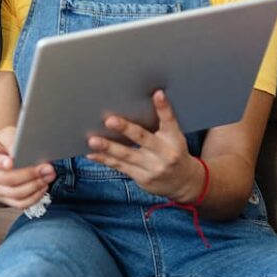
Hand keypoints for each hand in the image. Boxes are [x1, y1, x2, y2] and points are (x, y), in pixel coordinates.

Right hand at [0, 126, 54, 209]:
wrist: (5, 151)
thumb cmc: (7, 141)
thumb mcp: (8, 134)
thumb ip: (11, 141)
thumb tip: (17, 152)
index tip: (11, 162)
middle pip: (6, 179)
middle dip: (29, 174)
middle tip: (46, 168)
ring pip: (15, 194)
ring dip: (35, 186)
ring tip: (49, 176)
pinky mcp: (5, 198)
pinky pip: (19, 204)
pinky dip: (34, 197)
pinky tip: (43, 187)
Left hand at [86, 89, 202, 201]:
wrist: (184, 182)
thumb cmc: (174, 152)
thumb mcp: (174, 136)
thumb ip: (160, 121)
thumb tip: (146, 97)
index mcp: (174, 138)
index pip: (170, 120)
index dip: (163, 107)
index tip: (157, 94)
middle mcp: (165, 153)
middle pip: (143, 138)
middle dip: (126, 129)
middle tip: (109, 120)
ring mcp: (153, 168)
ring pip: (127, 155)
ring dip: (108, 148)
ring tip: (93, 140)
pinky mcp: (142, 178)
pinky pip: (120, 167)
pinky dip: (105, 160)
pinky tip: (92, 154)